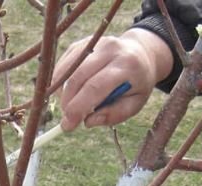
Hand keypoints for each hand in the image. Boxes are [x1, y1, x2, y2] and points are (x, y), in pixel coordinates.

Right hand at [53, 30, 172, 131]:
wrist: (141, 54)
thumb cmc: (137, 84)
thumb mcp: (135, 104)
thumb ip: (114, 114)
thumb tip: (88, 121)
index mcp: (127, 65)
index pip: (96, 86)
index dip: (78, 107)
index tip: (68, 125)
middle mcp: (110, 49)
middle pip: (78, 77)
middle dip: (67, 102)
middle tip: (66, 120)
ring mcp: (94, 43)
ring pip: (67, 70)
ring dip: (62, 92)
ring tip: (70, 105)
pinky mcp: (82, 43)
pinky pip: (64, 64)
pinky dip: (60, 82)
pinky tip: (69, 92)